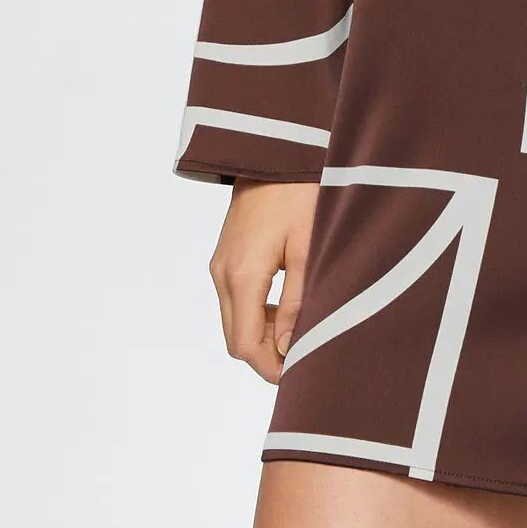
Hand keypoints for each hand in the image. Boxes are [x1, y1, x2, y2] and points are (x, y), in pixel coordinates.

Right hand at [207, 178, 319, 383]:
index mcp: (243, 275)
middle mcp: (222, 274)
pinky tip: (284, 304)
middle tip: (302, 355)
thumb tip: (286, 348)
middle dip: (265, 355)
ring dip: (260, 334)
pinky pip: (234, 300)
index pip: (244, 345)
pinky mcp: (224, 257)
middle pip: (235, 339)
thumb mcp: (307, 249)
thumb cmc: (299, 195)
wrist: (275, 153)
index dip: (269, 368)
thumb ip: (296, 302)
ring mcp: (219, 265)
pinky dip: (255, 313)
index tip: (297, 374)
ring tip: (299, 328)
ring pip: (233, 321)